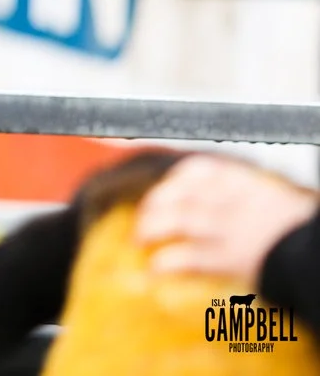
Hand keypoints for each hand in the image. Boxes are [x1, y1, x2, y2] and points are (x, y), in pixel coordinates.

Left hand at [136, 154, 317, 281]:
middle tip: (143, 219)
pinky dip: (165, 263)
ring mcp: (225, 228)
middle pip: (178, 195)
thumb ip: (251, 198)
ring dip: (150, 230)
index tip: (165, 190)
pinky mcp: (226, 258)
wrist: (317, 254)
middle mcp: (229, 200)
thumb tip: (225, 204)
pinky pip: (185, 257)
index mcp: (243, 182)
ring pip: (175, 220)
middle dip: (154, 205)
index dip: (174, 181)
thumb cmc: (304, 232)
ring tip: (139, 241)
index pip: (197, 171)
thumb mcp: (278, 201)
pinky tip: (154, 270)